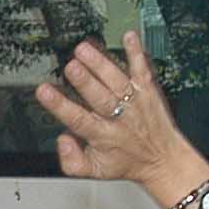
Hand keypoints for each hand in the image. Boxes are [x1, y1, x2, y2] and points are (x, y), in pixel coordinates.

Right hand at [36, 33, 208, 205]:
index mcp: (103, 136)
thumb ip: (71, 161)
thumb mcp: (95, 171)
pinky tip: (129, 37)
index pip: (78, 119)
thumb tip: (62, 140)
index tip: (44, 91)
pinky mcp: (148, 91)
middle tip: (71, 67)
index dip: (60, 105)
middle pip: (100, 97)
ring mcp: (135, 102)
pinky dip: (136, 52)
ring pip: (116, 81)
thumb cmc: (128, 162)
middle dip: (85, 81)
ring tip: (84, 50)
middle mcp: (119, 117)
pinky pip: (142, 69)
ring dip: (101, 64)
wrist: (164, 160)